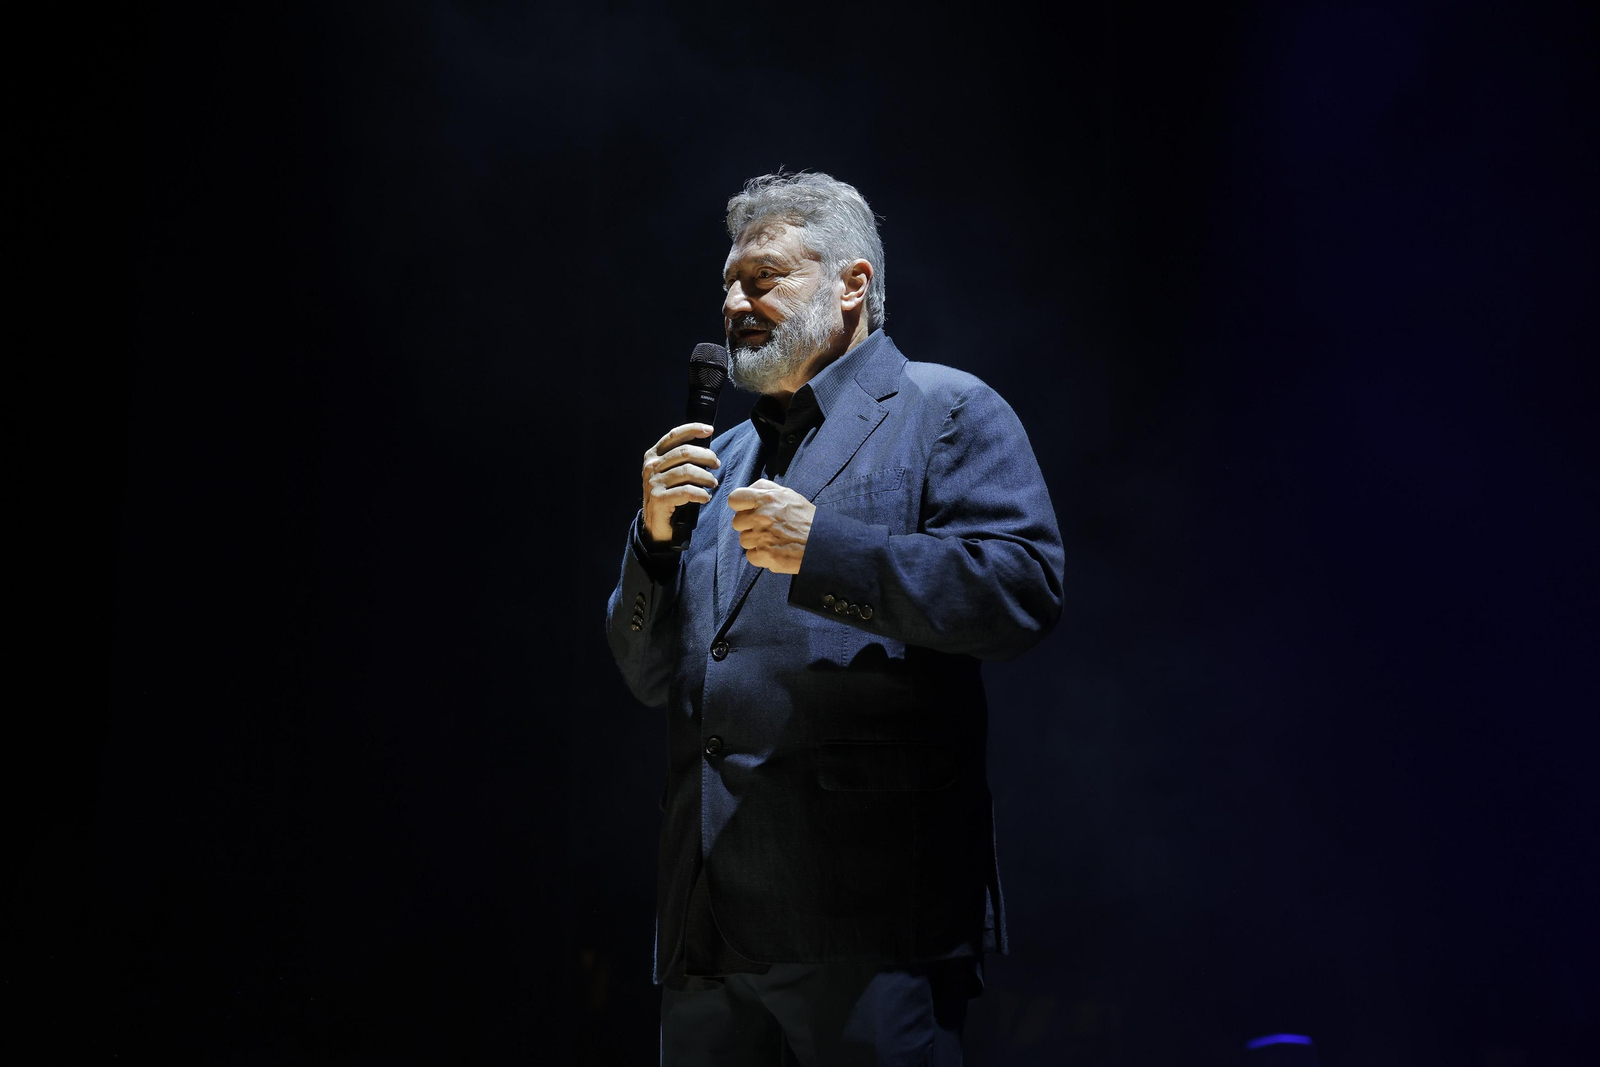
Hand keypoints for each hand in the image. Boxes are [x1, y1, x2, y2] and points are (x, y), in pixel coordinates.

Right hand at [641, 423, 720, 544]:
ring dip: (706, 477)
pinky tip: (706, 497)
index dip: (693, 429)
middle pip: (685, 452)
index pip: (674, 436)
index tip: (710, 430)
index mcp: (652, 456)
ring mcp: (653, 483)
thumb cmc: (669, 496)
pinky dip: (701, 494)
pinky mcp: (659, 499)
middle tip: (716, 464)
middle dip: (706, 456)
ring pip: (688, 472)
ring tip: (713, 483)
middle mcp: (651, 467)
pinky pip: (687, 491)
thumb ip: (681, 460)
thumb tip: (707, 449)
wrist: (656, 526)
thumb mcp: (669, 474)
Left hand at [727, 478, 814, 573]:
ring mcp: (762, 536)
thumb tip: (748, 491)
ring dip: (756, 541)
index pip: (734, 499)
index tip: (748, 510)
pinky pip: (751, 556)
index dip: (740, 506)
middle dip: (749, 526)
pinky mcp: (765, 554)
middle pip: (737, 522)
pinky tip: (775, 550)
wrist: (823, 542)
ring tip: (774, 539)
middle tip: (766, 527)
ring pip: (744, 540)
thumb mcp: (788, 495)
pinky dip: (761, 556)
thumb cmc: (806, 518)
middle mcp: (761, 515)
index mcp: (766, 498)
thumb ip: (766, 489)